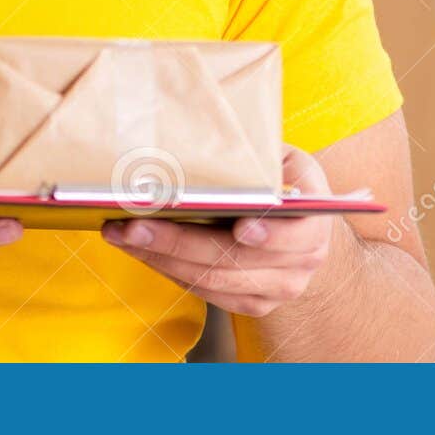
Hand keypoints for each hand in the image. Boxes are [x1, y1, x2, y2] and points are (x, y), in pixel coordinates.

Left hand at [100, 144, 338, 318]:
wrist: (306, 227)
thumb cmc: (284, 181)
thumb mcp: (282, 158)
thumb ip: (257, 156)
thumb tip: (204, 130)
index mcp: (313, 222)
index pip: (296, 235)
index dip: (268, 234)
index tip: (240, 227)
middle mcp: (301, 263)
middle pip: (235, 261)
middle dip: (178, 243)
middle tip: (134, 225)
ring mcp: (277, 289)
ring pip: (212, 280)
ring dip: (161, 258)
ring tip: (121, 234)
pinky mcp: (251, 303)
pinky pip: (204, 292)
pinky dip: (167, 269)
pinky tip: (138, 248)